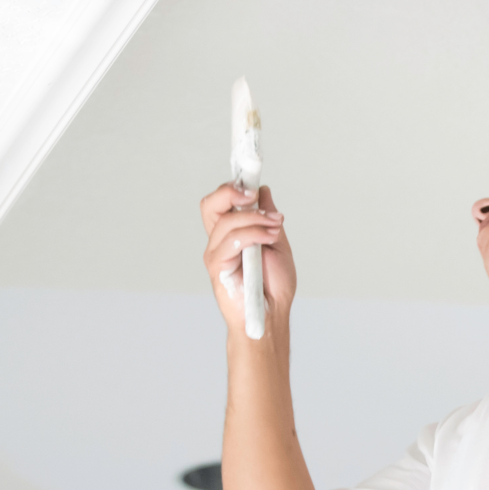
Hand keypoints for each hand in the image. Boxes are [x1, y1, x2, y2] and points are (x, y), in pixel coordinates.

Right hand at [200, 183, 297, 330]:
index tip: (251, 176)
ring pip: (225, 221)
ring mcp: (217, 253)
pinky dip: (252, 235)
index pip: (223, 202)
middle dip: (231, 192)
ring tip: (275, 227)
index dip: (232, 186)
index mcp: (233, 232)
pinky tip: (269, 239)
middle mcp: (220, 240)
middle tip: (252, 195)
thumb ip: (268, 218)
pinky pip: (231, 242)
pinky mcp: (217, 267)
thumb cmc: (274, 286)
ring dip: (254, 219)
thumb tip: (263, 191)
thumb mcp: (278, 243)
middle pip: (211, 205)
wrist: (272, 313)